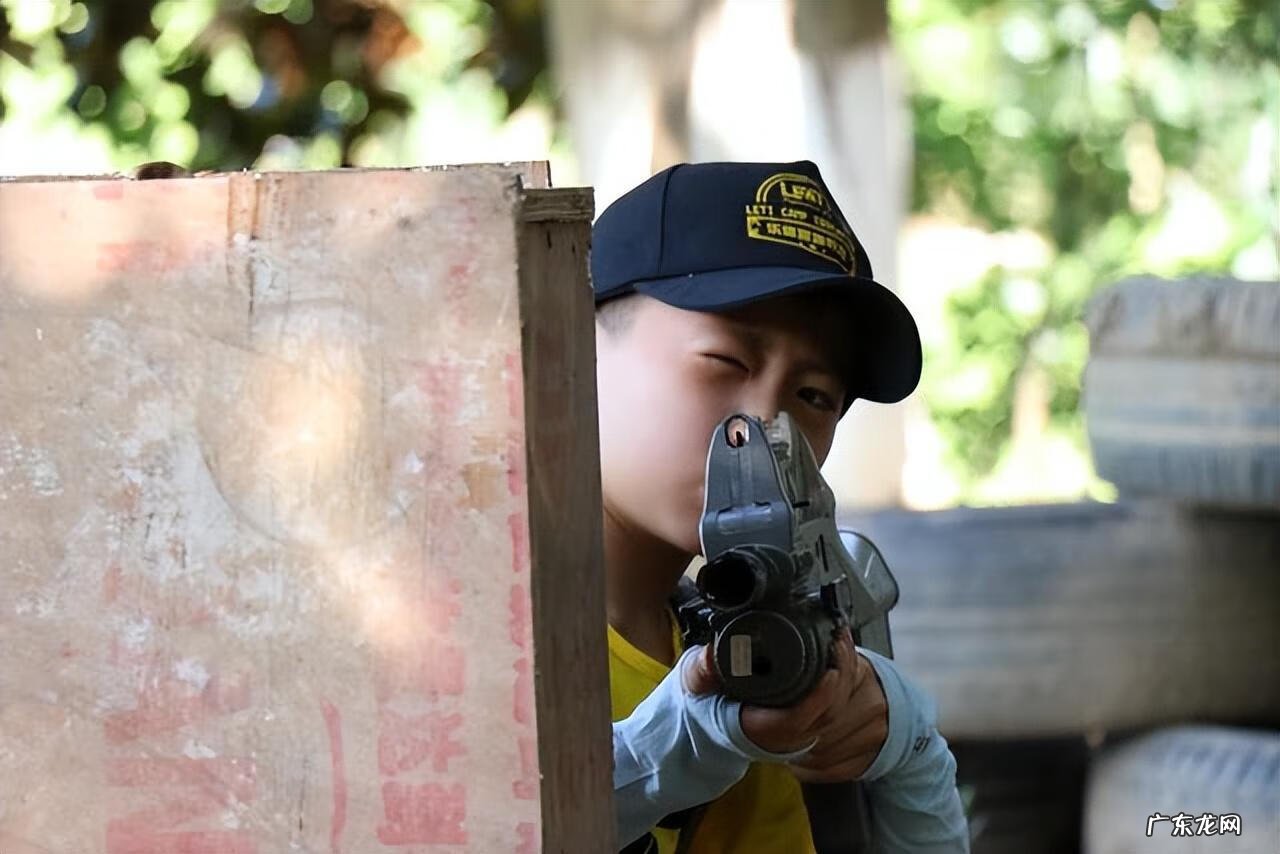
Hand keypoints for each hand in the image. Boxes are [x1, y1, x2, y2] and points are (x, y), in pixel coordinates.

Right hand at [683, 629, 888, 781]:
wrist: (706, 715)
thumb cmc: (703, 701)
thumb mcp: (694, 684)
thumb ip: (700, 672)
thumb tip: (709, 659)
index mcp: (758, 730)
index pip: (795, 721)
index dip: (817, 700)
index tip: (830, 673)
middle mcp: (784, 735)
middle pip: (827, 714)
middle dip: (841, 677)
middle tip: (840, 641)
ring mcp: (800, 729)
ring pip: (837, 709)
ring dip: (846, 673)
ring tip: (842, 639)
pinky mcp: (810, 718)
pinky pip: (836, 703)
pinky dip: (843, 677)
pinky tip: (841, 651)